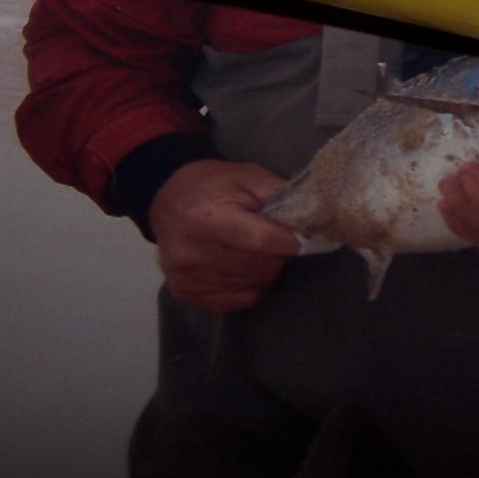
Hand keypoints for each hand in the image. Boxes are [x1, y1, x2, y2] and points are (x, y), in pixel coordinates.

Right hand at [148, 159, 301, 312]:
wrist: (166, 200)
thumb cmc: (212, 185)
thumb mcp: (247, 176)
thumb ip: (278, 194)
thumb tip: (311, 216)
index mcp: (207, 219)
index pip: (261, 241)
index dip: (290, 242)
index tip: (305, 238)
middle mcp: (192, 253)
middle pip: (258, 266)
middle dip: (279, 255)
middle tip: (280, 242)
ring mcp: (186, 276)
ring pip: (251, 285)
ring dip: (267, 271)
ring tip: (263, 252)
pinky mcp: (184, 292)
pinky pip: (237, 301)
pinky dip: (252, 287)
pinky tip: (248, 269)